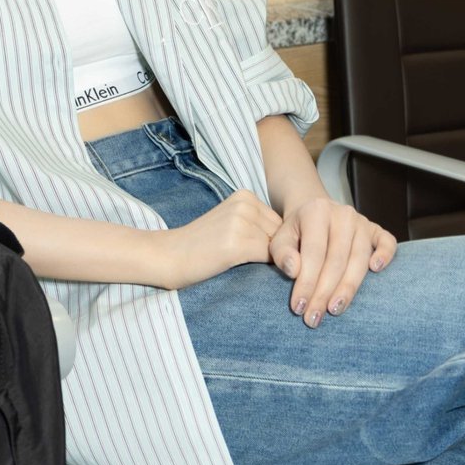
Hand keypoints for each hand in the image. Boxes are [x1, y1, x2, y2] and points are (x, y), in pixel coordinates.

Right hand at [159, 190, 282, 290]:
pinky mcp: (237, 243)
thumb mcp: (231, 224)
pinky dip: (266, 270)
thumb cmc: (200, 246)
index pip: (280, 222)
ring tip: (243, 266)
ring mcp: (241, 221)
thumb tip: (297, 246)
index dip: (275, 243)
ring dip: (270, 262)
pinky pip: (270, 259)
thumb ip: (259, 226)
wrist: (167, 256)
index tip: (256, 254)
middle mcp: (245, 203)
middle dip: (276, 252)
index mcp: (245, 195)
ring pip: (278, 247)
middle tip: (251, 263)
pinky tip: (244, 269)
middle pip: (282, 234)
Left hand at [269, 194, 396, 326]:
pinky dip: (385, 255)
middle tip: (314, 318)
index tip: (298, 307)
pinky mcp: (376, 229)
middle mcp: (343, 215)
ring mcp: (362, 222)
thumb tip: (294, 271)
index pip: (313, 253)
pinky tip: (376, 270)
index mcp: (317, 212)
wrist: (314, 212)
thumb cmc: (296, 232)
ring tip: (335, 309)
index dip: (306, 282)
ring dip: (348, 288)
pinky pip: (387, 241)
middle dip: (324, 292)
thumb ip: (281, 253)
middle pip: (337, 259)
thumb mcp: (280, 237)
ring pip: (359, 258)